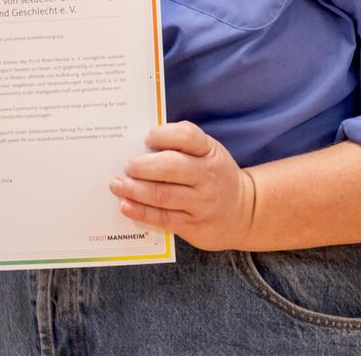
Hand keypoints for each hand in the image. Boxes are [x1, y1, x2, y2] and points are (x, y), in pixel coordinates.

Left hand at [109, 121, 255, 251]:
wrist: (243, 212)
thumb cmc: (214, 176)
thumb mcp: (208, 154)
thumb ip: (181, 148)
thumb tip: (140, 147)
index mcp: (210, 152)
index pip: (187, 136)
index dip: (163, 135)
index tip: (147, 138)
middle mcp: (207, 176)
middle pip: (171, 167)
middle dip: (143, 166)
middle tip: (127, 166)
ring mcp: (201, 202)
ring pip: (163, 195)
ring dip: (135, 190)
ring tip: (117, 185)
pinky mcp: (193, 225)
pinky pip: (163, 218)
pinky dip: (141, 212)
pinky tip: (126, 206)